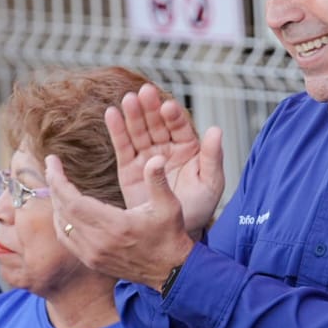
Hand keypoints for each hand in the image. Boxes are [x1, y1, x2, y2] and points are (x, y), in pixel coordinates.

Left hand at [45, 153, 195, 289]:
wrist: (170, 271)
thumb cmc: (169, 236)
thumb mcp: (169, 207)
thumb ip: (158, 181)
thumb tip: (156, 158)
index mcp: (115, 226)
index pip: (73, 202)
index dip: (59, 181)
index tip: (52, 162)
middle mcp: (99, 242)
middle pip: (63, 211)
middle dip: (54, 186)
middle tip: (52, 167)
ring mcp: (93, 254)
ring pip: (62, 226)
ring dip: (56, 204)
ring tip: (57, 184)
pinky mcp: (92, 261)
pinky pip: (67, 240)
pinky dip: (61, 221)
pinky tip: (63, 209)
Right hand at [107, 83, 224, 233]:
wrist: (174, 233)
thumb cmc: (198, 208)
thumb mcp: (210, 183)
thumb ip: (213, 157)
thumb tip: (216, 130)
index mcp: (188, 148)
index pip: (179, 127)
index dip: (173, 116)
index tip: (167, 107)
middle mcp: (166, 148)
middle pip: (156, 123)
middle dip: (150, 109)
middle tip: (144, 93)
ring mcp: (147, 156)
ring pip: (139, 131)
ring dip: (133, 115)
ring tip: (128, 100)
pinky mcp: (129, 168)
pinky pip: (123, 146)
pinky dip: (117, 130)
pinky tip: (111, 113)